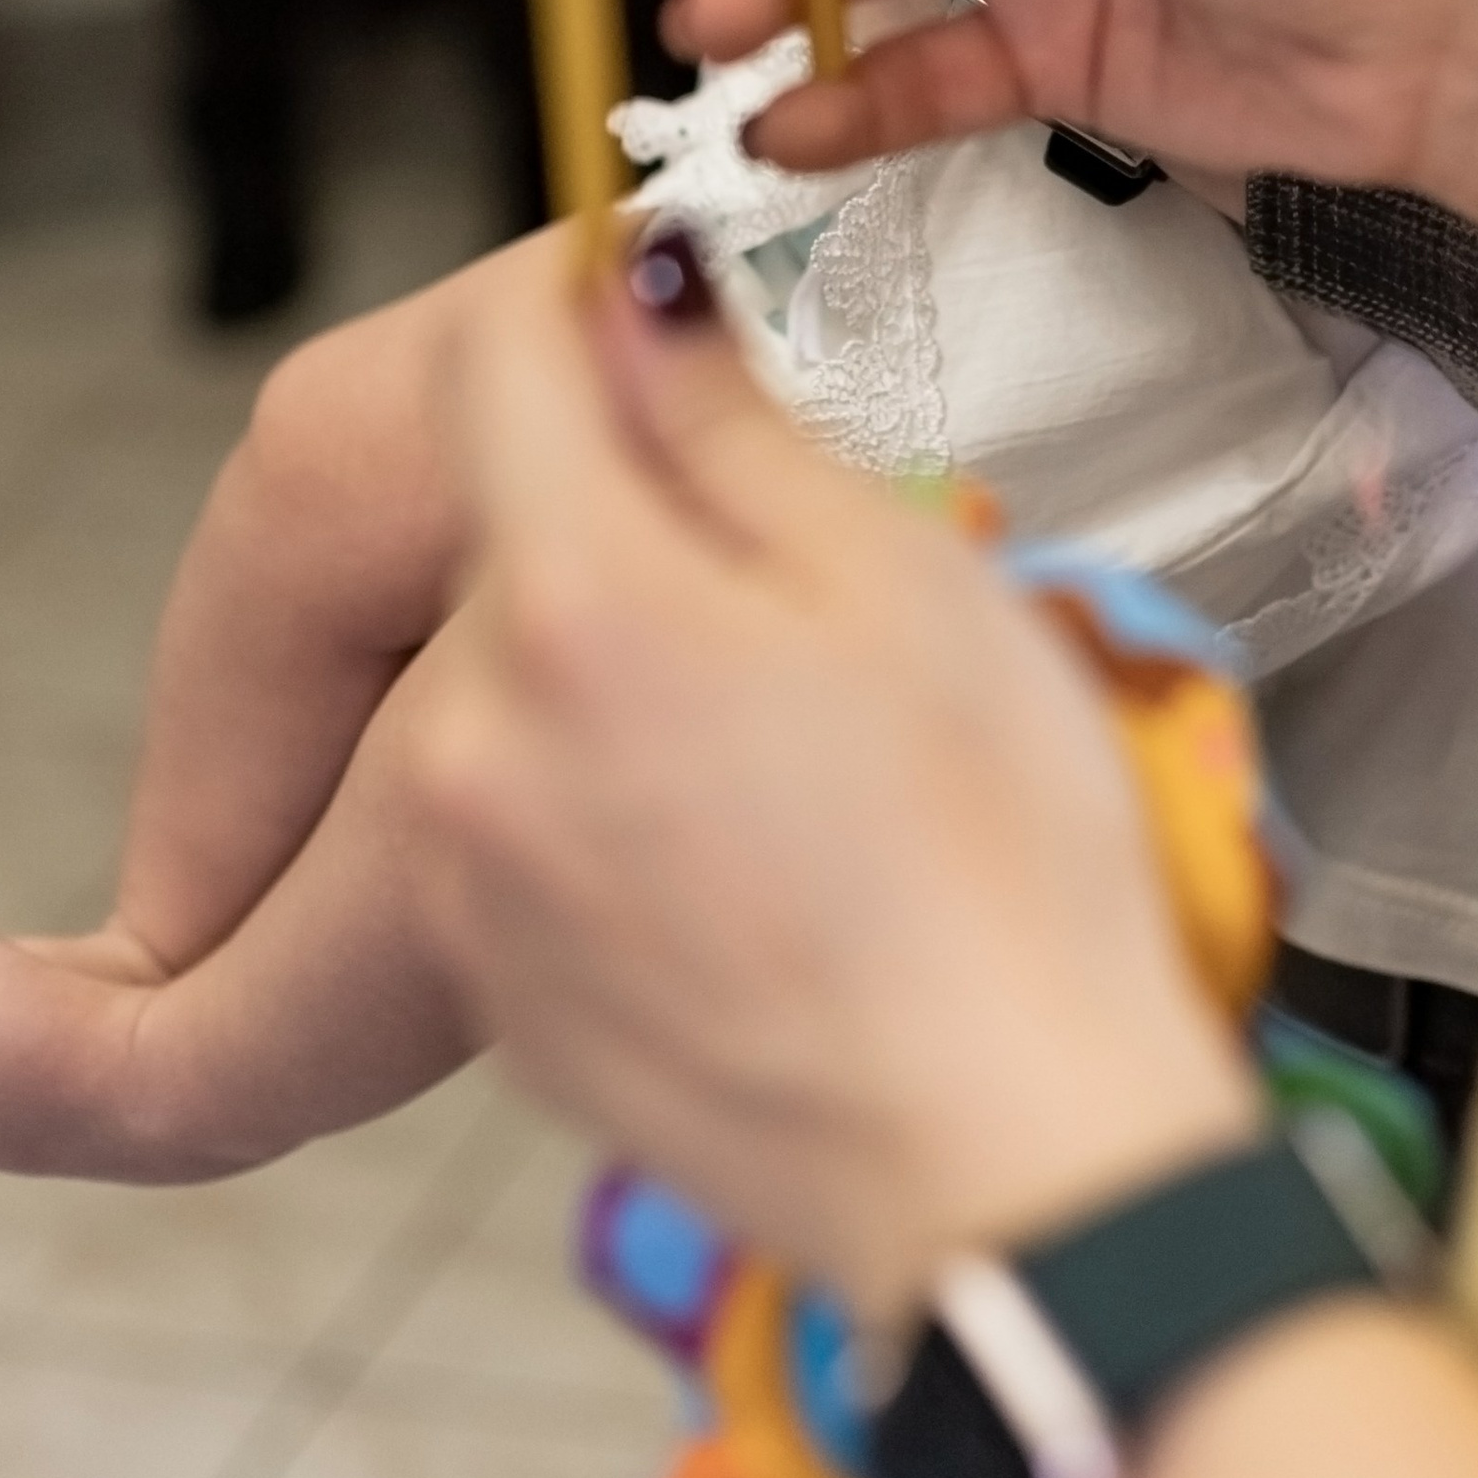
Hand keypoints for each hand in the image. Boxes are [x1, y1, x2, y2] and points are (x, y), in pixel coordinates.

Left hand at [412, 245, 1258, 1317]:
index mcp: (576, 606)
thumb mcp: (904, 576)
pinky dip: (609, 794)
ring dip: (617, 659)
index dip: (592, 310)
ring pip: (515, 674)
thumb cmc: (998, 882)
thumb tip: (639, 307)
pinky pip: (523, 816)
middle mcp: (474, 743)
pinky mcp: (495, 986)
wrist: (1008, 1170)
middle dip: (629, 507)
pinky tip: (756, 844)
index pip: (498, 358)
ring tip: (794, 741)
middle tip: (795, 575)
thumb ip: (732, 423)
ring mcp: (470, 878)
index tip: (662, 322)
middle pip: (508, 524)